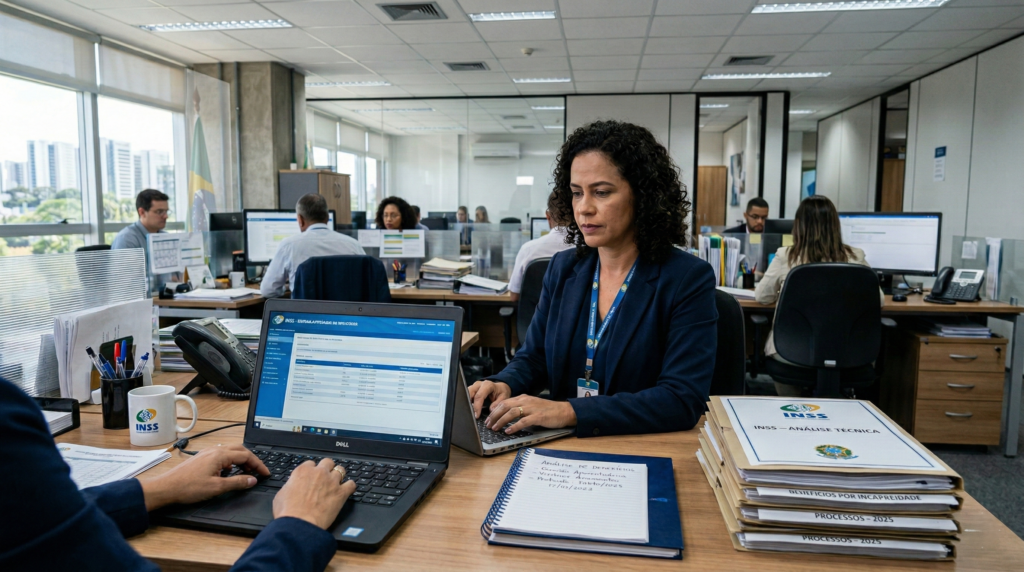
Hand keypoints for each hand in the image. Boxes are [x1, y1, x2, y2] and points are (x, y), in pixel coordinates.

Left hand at [140, 444, 269, 510]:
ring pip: (230, 451)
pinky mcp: (202, 458)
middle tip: (258, 471)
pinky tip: (229, 471)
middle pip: (240, 450)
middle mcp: (214, 450)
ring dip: (241, 459)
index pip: (246, 455)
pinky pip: (222, 455)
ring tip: (246, 471)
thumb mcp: (217, 487)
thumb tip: (252, 480)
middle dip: (251, 460)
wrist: (166, 488)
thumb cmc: (188, 487)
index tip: (266, 473)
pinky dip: (231, 461)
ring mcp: (207, 453)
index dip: (258, 464)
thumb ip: (237, 483)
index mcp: (220, 455)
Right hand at [274, 458, 355, 529]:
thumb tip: (293, 487)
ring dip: (339, 476)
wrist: (299, 523)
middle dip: (327, 468)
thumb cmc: (288, 512)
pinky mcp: (341, 493)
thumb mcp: (281, 494)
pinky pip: (351, 484)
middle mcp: (319, 473)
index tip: (312, 476)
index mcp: (303, 471)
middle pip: (328, 462)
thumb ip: (290, 486)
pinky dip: (350, 487)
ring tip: (337, 483)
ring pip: (341, 470)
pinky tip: (347, 490)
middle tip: (325, 477)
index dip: (312, 470)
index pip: (311, 463)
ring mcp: (331, 482)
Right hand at [468, 379, 511, 418]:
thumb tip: (491, 410)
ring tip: (470, 412)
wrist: (500, 387)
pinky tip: (470, 409)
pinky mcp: (472, 389)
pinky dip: (467, 402)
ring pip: (466, 393)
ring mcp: (474, 386)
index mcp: (487, 385)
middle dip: (468, 404)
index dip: (477, 406)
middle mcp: (479, 384)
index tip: (476, 415)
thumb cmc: (501, 392)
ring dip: (467, 403)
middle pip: (469, 393)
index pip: (479, 396)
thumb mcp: (504, 397)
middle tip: (471, 414)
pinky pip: (466, 395)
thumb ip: (498, 403)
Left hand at [485, 395, 576, 433]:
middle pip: (505, 406)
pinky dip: (514, 426)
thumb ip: (520, 408)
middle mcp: (526, 401)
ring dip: (501, 421)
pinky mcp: (538, 417)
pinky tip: (508, 431)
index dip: (494, 410)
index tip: (488, 418)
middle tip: (488, 424)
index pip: (504, 402)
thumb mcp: (531, 406)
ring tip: (495, 428)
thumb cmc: (548, 410)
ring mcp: (532, 408)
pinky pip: (523, 421)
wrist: (564, 411)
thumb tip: (506, 416)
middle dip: (494, 416)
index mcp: (523, 398)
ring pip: (512, 413)